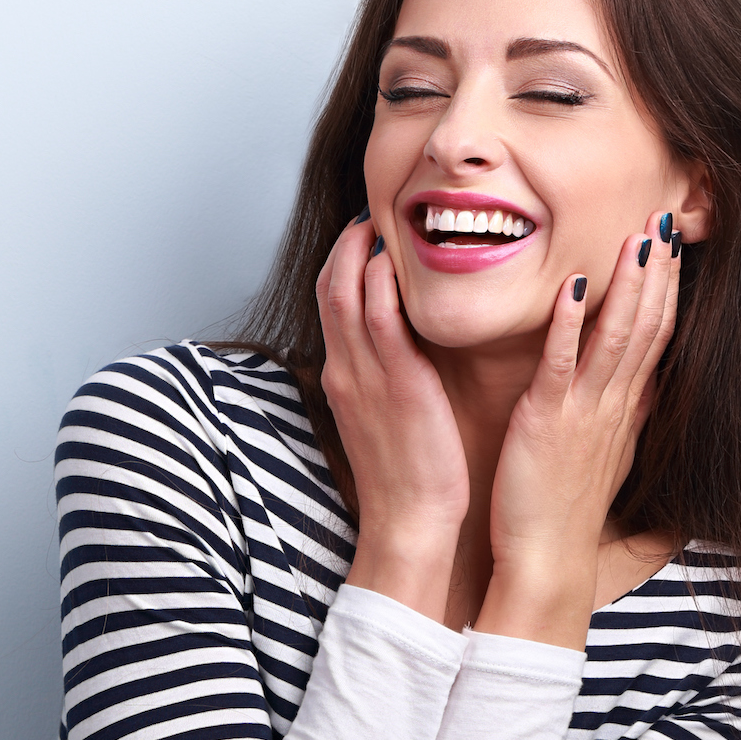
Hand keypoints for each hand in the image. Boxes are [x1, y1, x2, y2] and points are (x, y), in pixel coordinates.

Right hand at [316, 214, 469, 621]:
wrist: (410, 523)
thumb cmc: (407, 476)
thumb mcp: (384, 419)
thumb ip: (385, 379)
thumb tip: (400, 353)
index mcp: (343, 377)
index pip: (331, 302)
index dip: (343, 262)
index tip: (364, 235)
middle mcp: (346, 370)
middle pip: (330, 287)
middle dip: (346, 244)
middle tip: (370, 216)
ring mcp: (365, 375)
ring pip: (347, 293)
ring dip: (360, 250)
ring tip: (383, 222)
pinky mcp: (395, 383)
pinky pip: (380, 318)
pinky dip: (382, 283)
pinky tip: (396, 260)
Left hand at [476, 210, 681, 645]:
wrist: (545, 562)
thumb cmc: (560, 512)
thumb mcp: (602, 456)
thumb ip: (619, 416)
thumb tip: (640, 388)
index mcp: (623, 411)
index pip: (656, 338)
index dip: (666, 290)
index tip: (672, 246)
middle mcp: (613, 406)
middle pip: (647, 326)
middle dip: (658, 272)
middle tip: (667, 218)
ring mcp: (584, 412)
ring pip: (616, 336)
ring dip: (628, 284)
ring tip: (637, 236)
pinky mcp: (547, 421)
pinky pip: (561, 363)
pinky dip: (569, 323)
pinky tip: (573, 284)